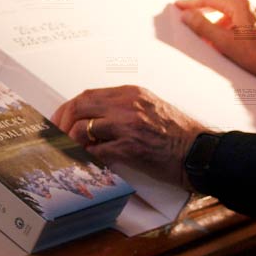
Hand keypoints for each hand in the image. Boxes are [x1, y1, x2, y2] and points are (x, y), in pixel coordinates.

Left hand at [52, 86, 208, 188]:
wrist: (199, 151)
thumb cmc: (178, 134)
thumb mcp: (149, 108)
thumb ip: (123, 108)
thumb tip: (94, 120)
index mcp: (131, 93)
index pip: (88, 95)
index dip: (68, 109)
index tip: (59, 121)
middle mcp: (127, 105)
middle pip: (79, 107)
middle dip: (62, 123)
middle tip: (57, 137)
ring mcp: (128, 125)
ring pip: (83, 128)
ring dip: (71, 142)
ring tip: (69, 152)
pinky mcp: (131, 147)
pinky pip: (96, 151)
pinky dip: (86, 157)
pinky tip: (85, 162)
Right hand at [174, 0, 255, 87]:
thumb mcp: (224, 42)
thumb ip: (203, 26)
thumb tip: (186, 14)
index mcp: (241, 3)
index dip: (192, 3)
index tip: (178, 6)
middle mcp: (252, 1)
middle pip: (221, 4)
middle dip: (205, 13)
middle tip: (189, 19)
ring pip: (232, 12)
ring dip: (219, 23)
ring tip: (210, 38)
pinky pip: (242, 18)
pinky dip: (231, 26)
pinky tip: (228, 40)